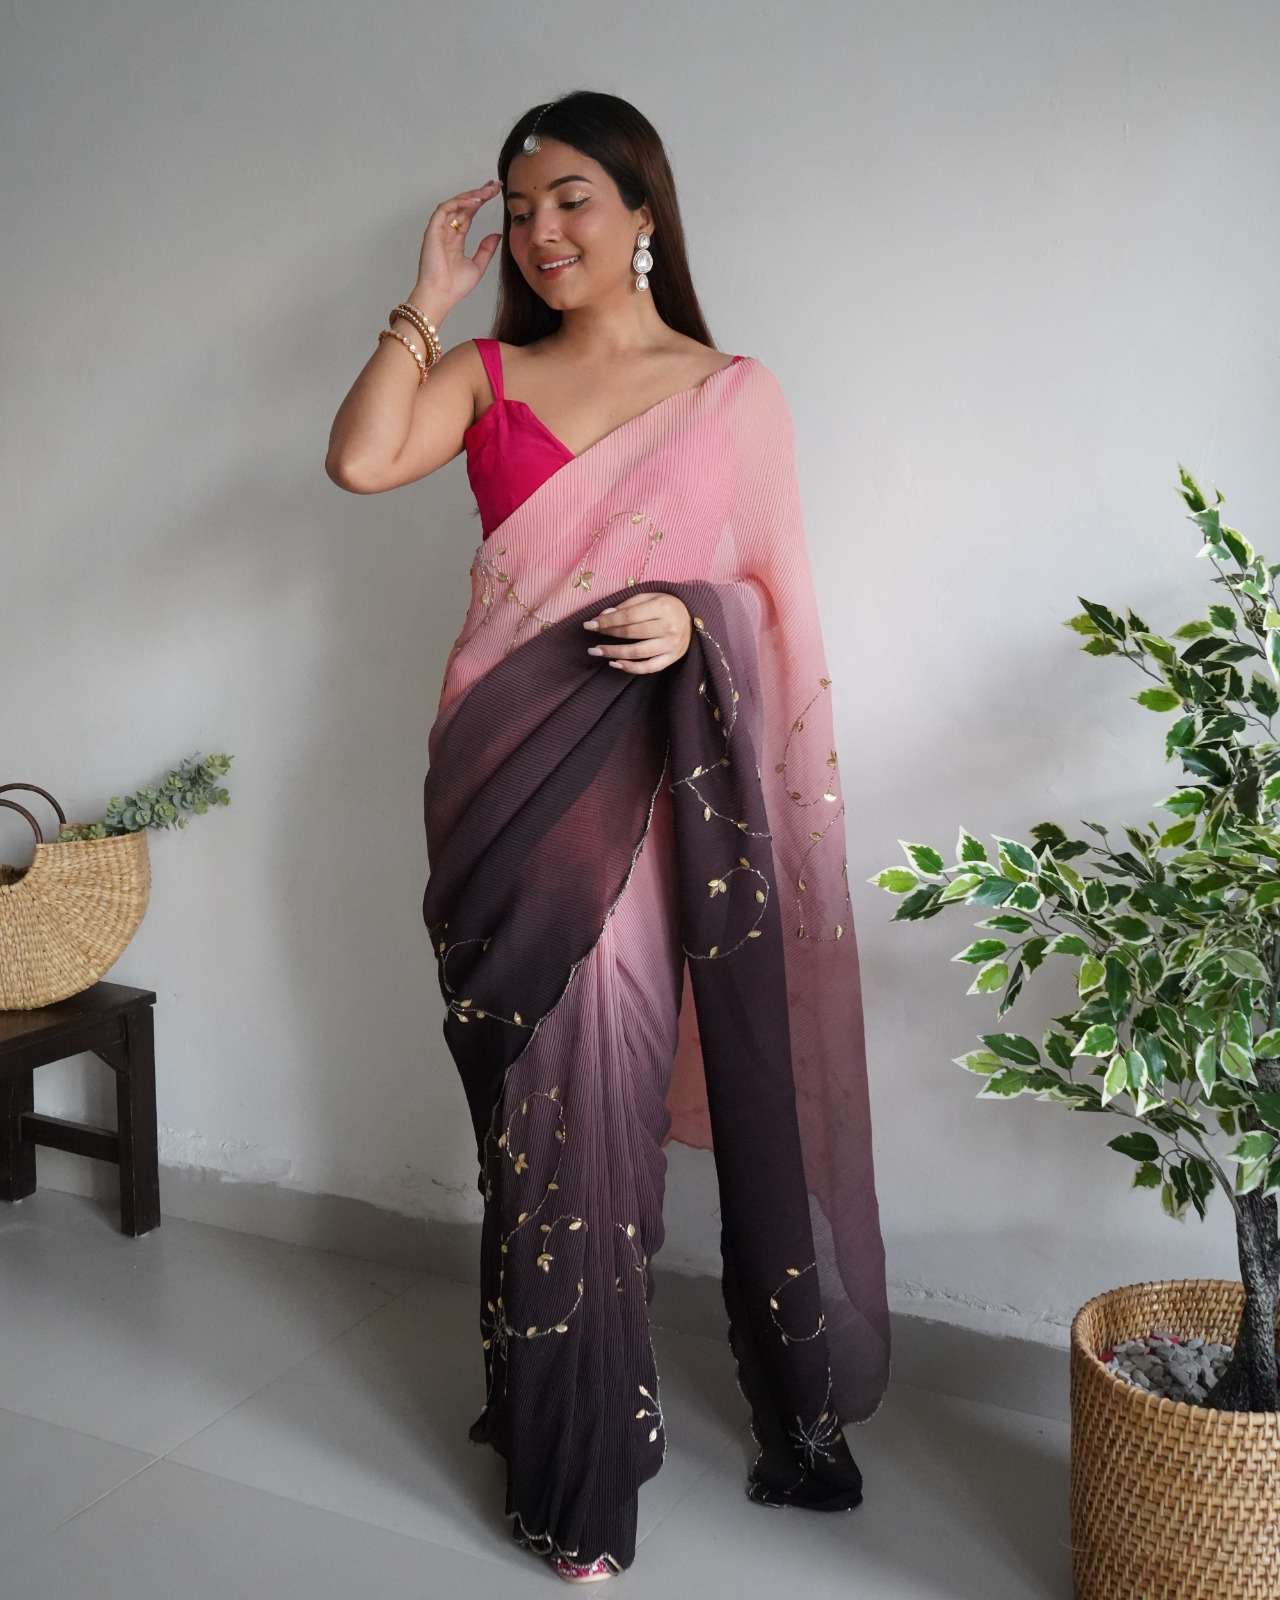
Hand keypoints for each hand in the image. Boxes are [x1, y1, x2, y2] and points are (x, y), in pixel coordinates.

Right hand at [413, 179, 502, 310]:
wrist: (441, 296)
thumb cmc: (454, 287)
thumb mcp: (478, 266)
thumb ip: (486, 249)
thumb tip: (497, 235)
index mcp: (455, 239)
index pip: (468, 214)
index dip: (481, 202)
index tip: (495, 193)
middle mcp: (446, 231)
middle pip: (463, 206)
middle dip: (478, 193)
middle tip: (494, 185)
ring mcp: (438, 230)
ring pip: (454, 204)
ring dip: (470, 196)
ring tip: (487, 191)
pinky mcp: (432, 230)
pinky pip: (445, 209)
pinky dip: (459, 203)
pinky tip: (474, 201)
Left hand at [582, 593, 692, 673]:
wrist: (693, 618)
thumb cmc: (667, 606)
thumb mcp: (650, 597)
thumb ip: (627, 605)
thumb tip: (604, 615)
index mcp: (662, 607)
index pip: (628, 616)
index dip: (607, 621)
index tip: (589, 624)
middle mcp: (668, 627)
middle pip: (631, 633)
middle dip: (608, 635)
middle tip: (591, 637)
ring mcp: (671, 645)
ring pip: (637, 652)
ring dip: (614, 653)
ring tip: (596, 651)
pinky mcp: (672, 658)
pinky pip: (649, 667)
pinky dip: (630, 667)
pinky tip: (615, 663)